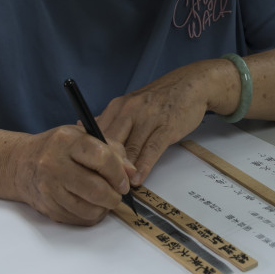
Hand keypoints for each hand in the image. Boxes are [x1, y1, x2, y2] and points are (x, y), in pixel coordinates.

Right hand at [12, 124, 134, 224]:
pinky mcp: (48, 208)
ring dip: (104, 208)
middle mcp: (54, 164)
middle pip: (96, 190)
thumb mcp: (83, 137)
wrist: (22, 164)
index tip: (124, 181)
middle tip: (118, 193)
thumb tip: (131, 173)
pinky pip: (79, 219)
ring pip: (90, 209)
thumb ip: (112, 150)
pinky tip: (89, 203)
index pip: (101, 158)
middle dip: (114, 196)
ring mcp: (49, 189)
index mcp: (67, 141)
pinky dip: (91, 215)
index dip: (119, 173)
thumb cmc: (57, 148)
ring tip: (104, 198)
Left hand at [98, 62, 224, 184]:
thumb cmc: (158, 99)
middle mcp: (130, 110)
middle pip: (111, 142)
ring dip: (124, 170)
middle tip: (102, 186)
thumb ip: (110, 119)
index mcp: (118, 106)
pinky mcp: (167, 126)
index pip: (98, 133)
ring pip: (130, 148)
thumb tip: (83, 129)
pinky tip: (138, 179)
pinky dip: (143, 166)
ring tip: (118, 188)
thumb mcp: (131, 104)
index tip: (90, 173)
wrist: (190, 85)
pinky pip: (151, 149)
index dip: (92, 156)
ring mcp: (149, 118)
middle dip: (106, 166)